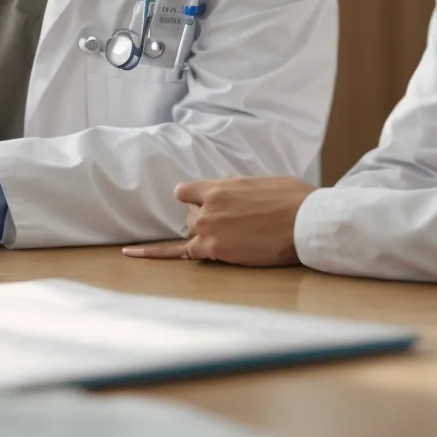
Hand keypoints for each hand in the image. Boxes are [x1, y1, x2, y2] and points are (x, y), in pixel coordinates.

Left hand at [122, 177, 316, 266]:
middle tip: (239, 228)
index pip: (185, 192)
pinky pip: (180, 253)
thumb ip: (239, 190)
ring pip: (192, 233)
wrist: (305, 222)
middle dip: (207, 222)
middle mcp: (207, 206)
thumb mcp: (262, 183)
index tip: (205, 206)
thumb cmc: (294, 200)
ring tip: (238, 240)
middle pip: (190, 216)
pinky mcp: (215, 251)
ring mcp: (208, 229)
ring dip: (207, 238)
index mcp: (218, 186)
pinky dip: (155, 254)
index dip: (194, 201)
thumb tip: (241, 195)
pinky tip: (131, 254)